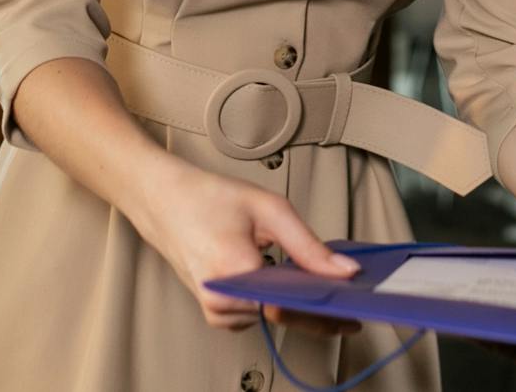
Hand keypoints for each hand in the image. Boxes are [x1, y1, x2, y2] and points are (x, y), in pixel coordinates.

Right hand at [126, 154, 360, 336]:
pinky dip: (271, 298)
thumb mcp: (269, 209)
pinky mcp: (215, 311)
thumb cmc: (209, 198)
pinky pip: (255, 314)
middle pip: (284, 314)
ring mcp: (215, 310)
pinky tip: (280, 281)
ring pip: (271, 316)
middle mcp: (221, 299)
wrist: (163, 200)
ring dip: (292, 300)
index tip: (352, 311)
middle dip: (316, 306)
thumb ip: (309, 246)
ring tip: (311, 280)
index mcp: (233, 272)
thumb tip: (344, 271)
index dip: (324, 309)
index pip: (290, 307)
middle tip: (348, 299)